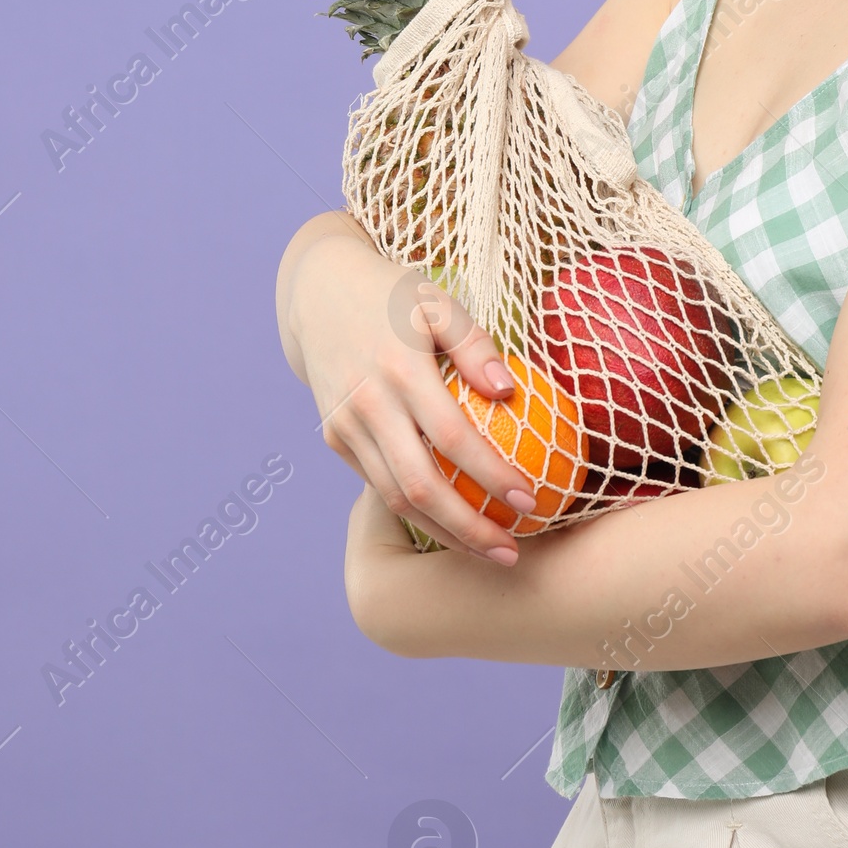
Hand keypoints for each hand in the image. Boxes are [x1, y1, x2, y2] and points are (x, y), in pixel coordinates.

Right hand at [278, 213, 536, 565]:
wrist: (316, 295)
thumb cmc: (393, 295)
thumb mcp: (437, 300)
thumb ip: (473, 343)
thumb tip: (510, 392)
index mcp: (399, 369)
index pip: (453, 438)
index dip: (492, 475)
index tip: (530, 500)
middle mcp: (367, 405)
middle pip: (420, 487)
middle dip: (468, 529)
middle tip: (512, 553)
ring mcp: (346, 427)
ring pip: (396, 498)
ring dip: (443, 532)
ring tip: (488, 550)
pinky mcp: (335, 439)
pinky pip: (378, 483)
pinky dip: (415, 511)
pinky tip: (452, 522)